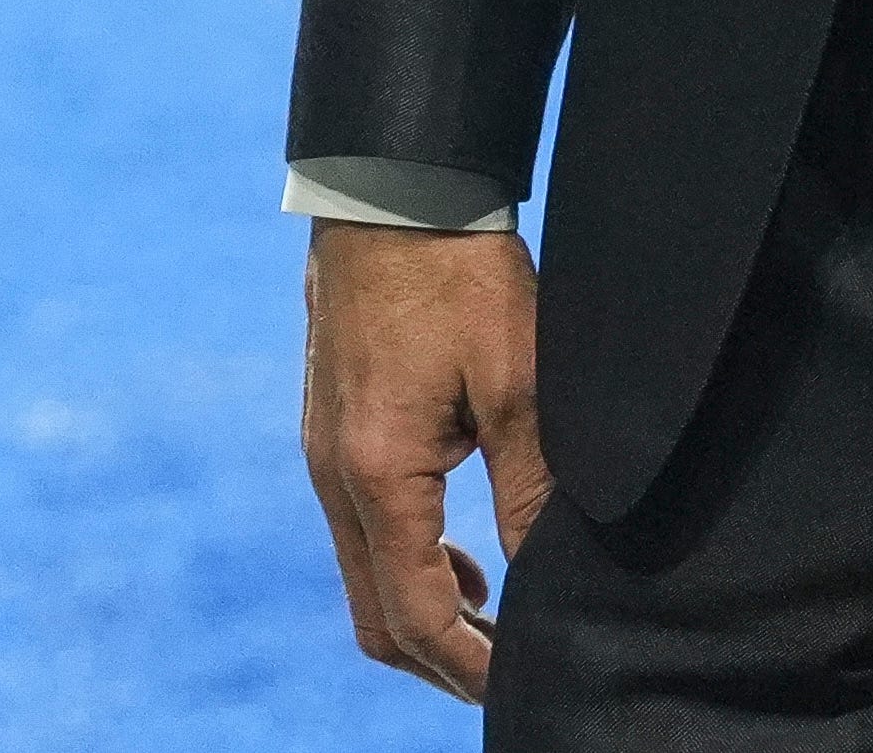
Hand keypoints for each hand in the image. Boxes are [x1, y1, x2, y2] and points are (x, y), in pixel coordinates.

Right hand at [304, 221, 549, 702]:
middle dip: (441, 658)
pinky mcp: (334, 430)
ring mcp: (325, 455)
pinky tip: (462, 555)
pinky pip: (362, 529)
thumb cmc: (458, 274)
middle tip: (508, 672)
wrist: (393, 190)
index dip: (470, 663)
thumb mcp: (518, 382)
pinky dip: (409, 563)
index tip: (519, 683)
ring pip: (365, 575)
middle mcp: (335, 477)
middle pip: (377, 615)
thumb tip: (547, 574)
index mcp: (378, 475)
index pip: (417, 613)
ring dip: (425, 611)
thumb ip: (531, 487)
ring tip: (494, 624)